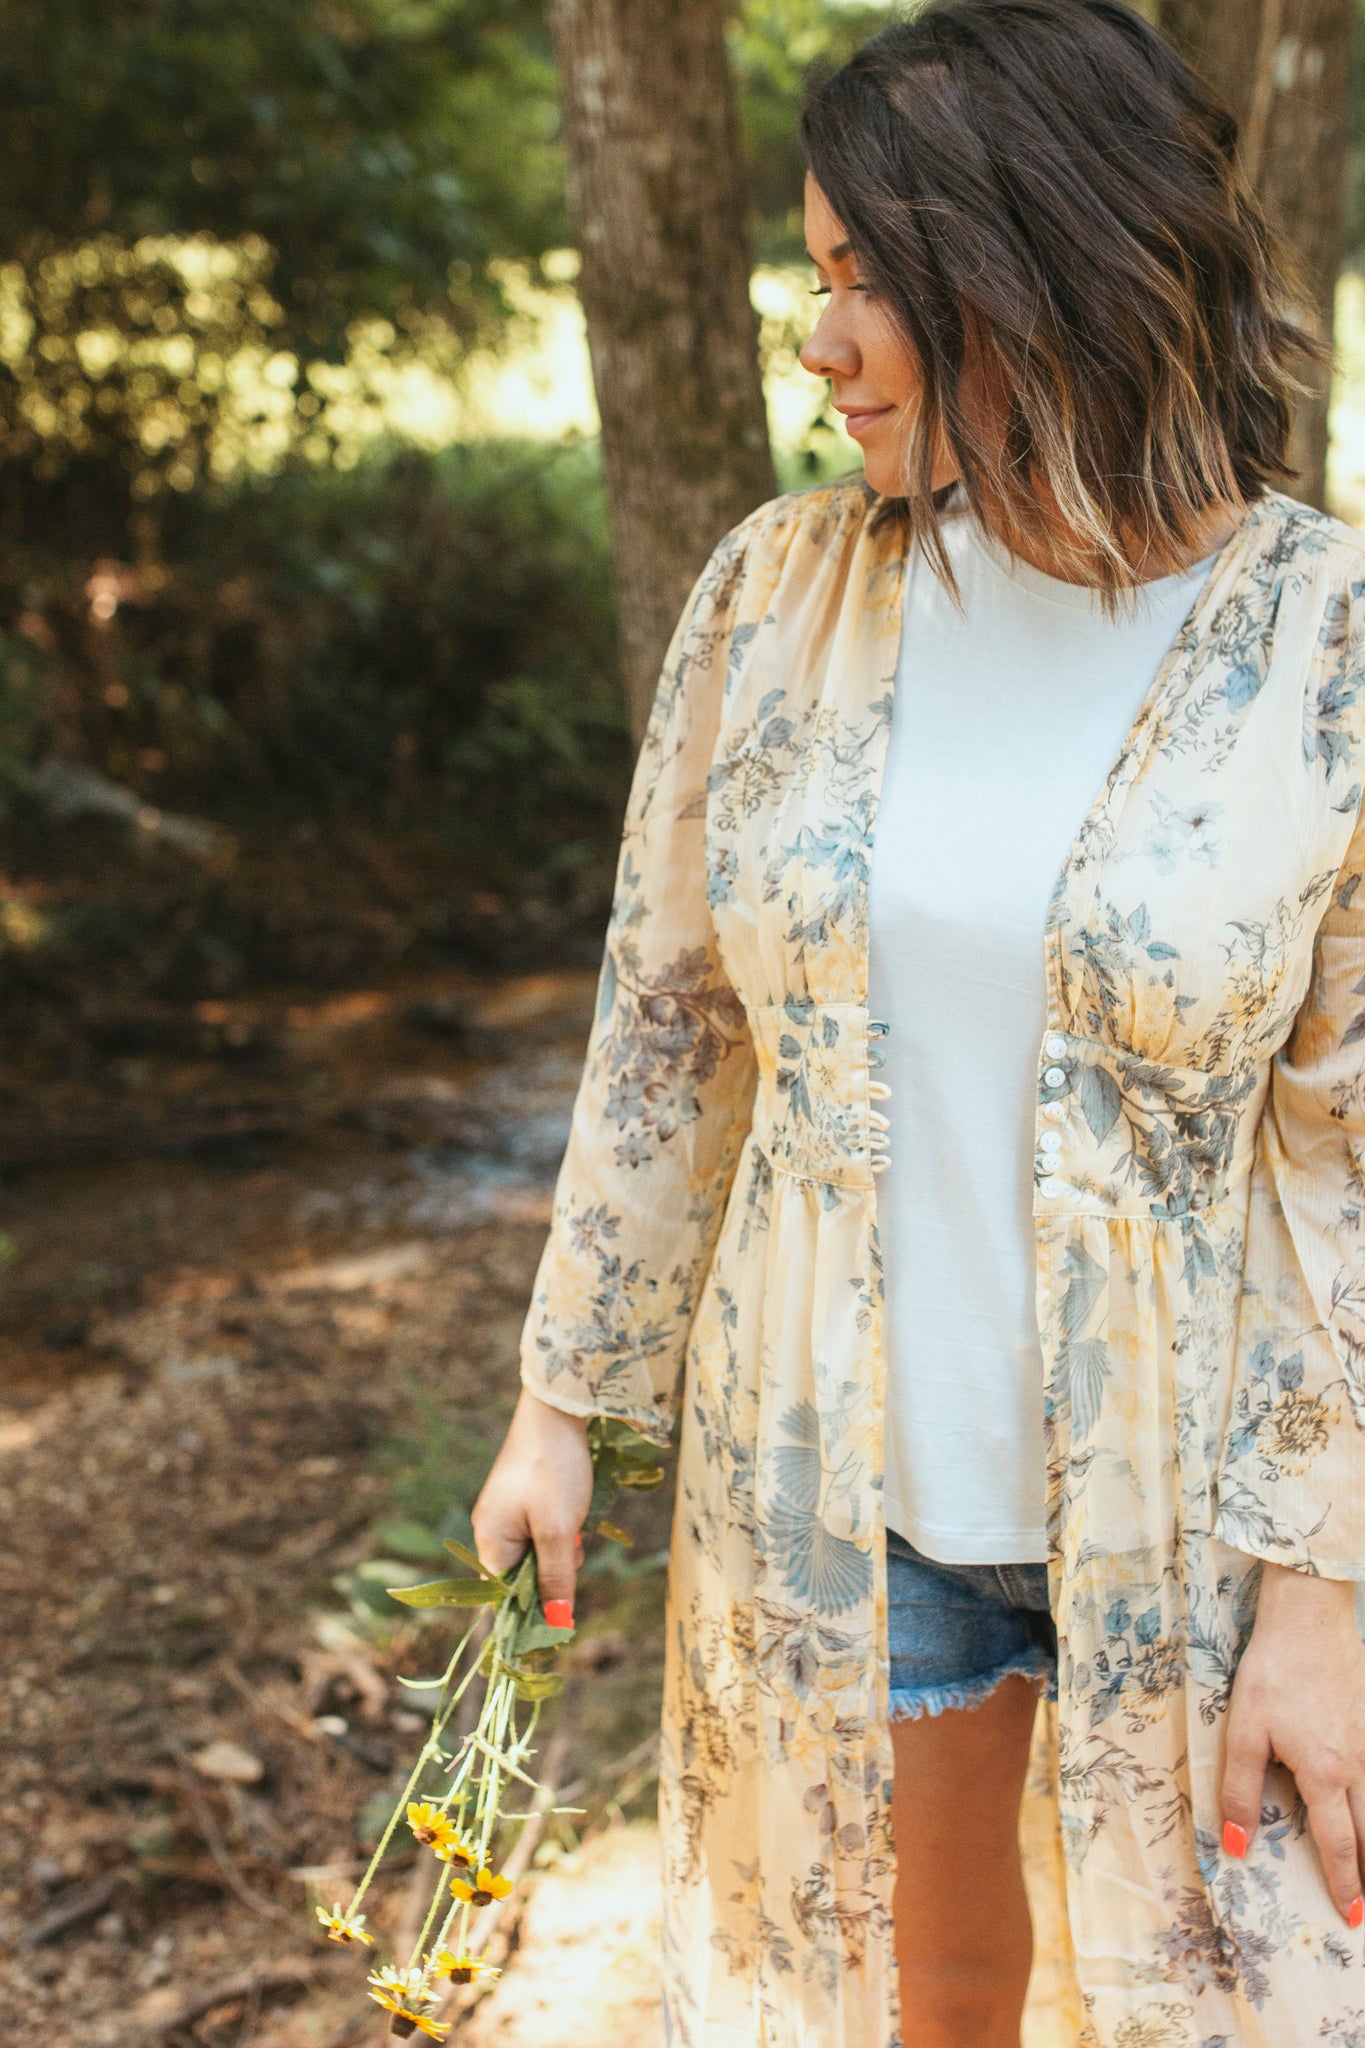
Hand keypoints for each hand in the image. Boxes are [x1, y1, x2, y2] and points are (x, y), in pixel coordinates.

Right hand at [470, 1388, 592, 1625]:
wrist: (555, 1411)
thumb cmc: (553, 1471)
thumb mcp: (559, 1531)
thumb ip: (556, 1579)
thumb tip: (557, 1625)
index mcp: (489, 1541)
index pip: (503, 1598)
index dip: (531, 1613)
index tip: (562, 1615)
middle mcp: (490, 1530)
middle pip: (521, 1577)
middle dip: (553, 1574)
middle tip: (574, 1550)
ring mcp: (505, 1513)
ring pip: (536, 1555)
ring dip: (561, 1552)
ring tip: (576, 1528)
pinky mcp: (521, 1499)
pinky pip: (540, 1533)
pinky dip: (560, 1532)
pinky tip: (574, 1515)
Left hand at [1221, 1562, 1364, 1925]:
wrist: (1309, 1618)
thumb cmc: (1271, 1672)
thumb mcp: (1244, 1730)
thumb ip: (1241, 1788)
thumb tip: (1234, 1844)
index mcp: (1324, 1773)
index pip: (1338, 1844)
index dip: (1344, 1882)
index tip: (1351, 1916)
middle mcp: (1358, 1765)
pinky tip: (1364, 1799)